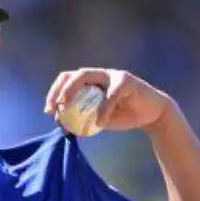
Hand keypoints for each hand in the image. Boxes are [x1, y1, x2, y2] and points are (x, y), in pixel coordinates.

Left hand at [44, 68, 176, 132]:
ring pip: (87, 76)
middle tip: (54, 107)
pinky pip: (110, 96)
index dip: (54, 92)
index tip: (48, 110)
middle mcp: (100, 74)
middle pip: (74, 74)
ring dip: (73, 91)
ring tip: (66, 108)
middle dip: (60, 90)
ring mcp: (113, 75)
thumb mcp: (99, 120)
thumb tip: (61, 125)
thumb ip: (83, 119)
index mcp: (91, 82)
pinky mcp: (126, 81)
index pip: (67, 79)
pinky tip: (99, 122)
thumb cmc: (124, 116)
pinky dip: (103, 109)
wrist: (151, 115)